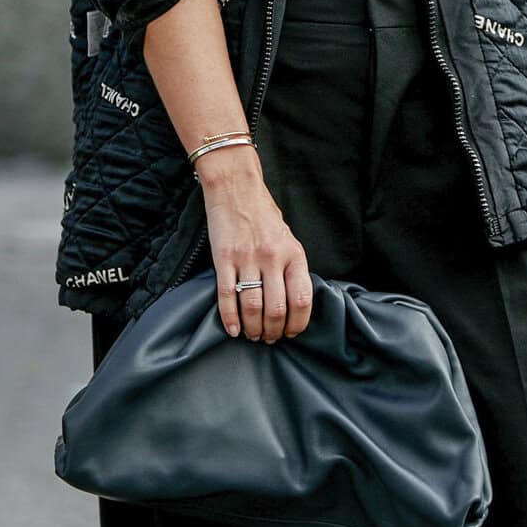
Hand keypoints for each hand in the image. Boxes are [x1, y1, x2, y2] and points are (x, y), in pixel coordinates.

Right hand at [200, 150, 313, 340]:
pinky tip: (233, 329)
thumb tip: (293, 304)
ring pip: (252, 307)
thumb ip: (291, 268)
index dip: (297, 324)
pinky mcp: (224, 258)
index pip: (302, 300)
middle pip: (276, 309)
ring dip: (253, 328)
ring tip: (252, 335)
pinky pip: (227, 295)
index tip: (291, 333)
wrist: (236, 188)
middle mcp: (273, 258)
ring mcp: (247, 258)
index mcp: (294, 254)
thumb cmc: (263, 216)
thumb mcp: (288, 239)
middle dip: (272, 331)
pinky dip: (230, 317)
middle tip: (268, 339)